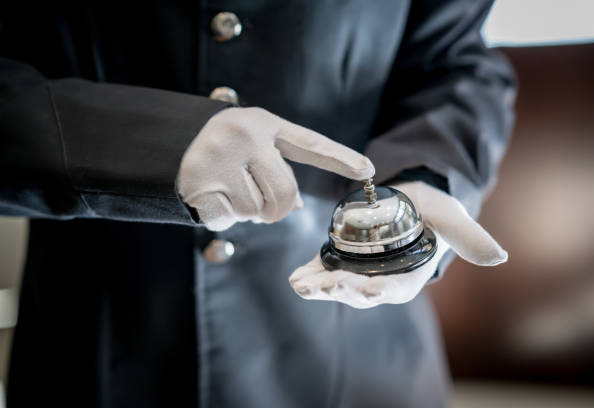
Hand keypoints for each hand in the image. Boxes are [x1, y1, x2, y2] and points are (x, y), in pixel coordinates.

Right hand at [178, 107, 373, 229]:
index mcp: (264, 124)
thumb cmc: (222, 149)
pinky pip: (229, 220)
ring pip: (257, 212)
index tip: (368, 170)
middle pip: (285, 195)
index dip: (341, 158)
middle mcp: (245, 136)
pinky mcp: (200, 184)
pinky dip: (223, 217)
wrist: (166, 144)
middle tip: (259, 201)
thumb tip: (296, 204)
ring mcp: (220, 159)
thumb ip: (278, 168)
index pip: (311, 144)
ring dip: (247, 212)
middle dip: (276, 209)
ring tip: (227, 189)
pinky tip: (211, 197)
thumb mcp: (251, 144)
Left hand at [289, 181, 507, 308]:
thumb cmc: (434, 212)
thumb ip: (469, 235)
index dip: (381, 292)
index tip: (366, 291)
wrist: (409, 201)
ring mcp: (359, 273)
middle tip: (321, 286)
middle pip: (360, 291)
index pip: (395, 290)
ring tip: (300, 285)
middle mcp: (383, 281)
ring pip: (338, 285)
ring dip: (319, 287)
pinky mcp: (342, 261)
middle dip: (340, 290)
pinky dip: (310, 274)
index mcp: (410, 277)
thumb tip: (500, 257)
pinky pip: (325, 270)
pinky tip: (295, 278)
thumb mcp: (452, 216)